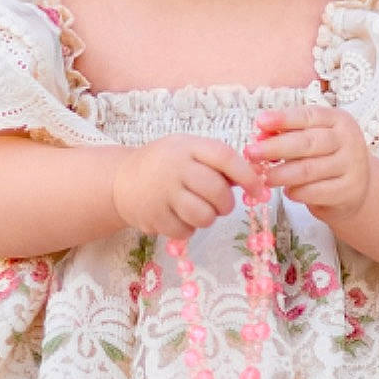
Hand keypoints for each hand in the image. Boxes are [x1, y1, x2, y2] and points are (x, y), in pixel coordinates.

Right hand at [112, 134, 259, 240]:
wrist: (121, 180)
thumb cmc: (165, 165)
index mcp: (188, 146)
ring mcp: (162, 193)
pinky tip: (179, 217)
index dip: (246, 175)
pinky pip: (186, 231)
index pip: (224, 157)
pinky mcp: (154, 217)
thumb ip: (216, 162)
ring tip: (199, 209)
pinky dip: (188, 229)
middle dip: (226, 203)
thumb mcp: (188, 151)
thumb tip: (252, 180)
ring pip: (204, 216)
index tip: (258, 189)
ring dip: (208, 217)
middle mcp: (175, 167)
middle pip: (217, 191)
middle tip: (222, 205)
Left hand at [250, 104, 371, 221]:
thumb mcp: (314, 139)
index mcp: (339, 120)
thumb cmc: (327, 158)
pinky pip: (316, 192)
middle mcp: (348, 140)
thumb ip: (290, 134)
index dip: (283, 118)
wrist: (357, 187)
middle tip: (251, 153)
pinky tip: (287, 192)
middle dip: (275, 147)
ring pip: (309, 169)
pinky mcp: (349, 190)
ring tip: (264, 177)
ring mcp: (352, 166)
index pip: (309, 115)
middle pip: (307, 142)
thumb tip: (261, 135)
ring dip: (281, 174)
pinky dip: (296, 192)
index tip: (260, 122)